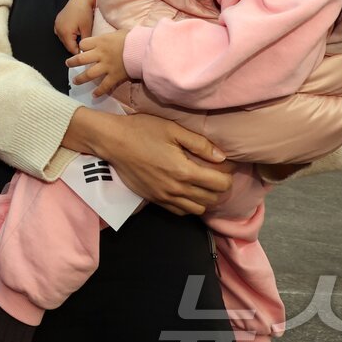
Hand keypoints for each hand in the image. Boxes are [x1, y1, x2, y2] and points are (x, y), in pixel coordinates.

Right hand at [55, 0, 96, 54]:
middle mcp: (58, 29)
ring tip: (80, 36)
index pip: (70, 49)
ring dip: (71, 40)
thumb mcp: (87, 29)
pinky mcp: (57, 21)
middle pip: (66, 44)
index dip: (78, 52)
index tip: (85, 53)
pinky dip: (67, 34)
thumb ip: (84, 42)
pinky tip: (74, 31)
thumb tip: (85, 51)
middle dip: (74, 46)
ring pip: (63, 39)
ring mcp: (56, 25)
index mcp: (64, 32)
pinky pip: (61, 32)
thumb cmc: (84, 12)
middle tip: (84, 45)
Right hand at [64, 109, 230, 214]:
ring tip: (202, 184)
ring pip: (198, 209)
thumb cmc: (142, 131)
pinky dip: (189, 205)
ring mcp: (164, 197)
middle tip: (216, 172)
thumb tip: (222, 157)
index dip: (228, 174)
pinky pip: (180, 212)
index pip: (221, 184)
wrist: (113, 142)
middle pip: (213, 199)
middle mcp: (177, 189)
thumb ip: (200, 144)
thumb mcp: (173, 130)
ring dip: (206, 198)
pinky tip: (187, 191)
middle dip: (220, 187)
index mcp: (184, 171)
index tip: (225, 164)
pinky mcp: (154, 200)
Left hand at [69, 29, 129, 96]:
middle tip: (68, 64)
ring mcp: (106, 66)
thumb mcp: (119, 32)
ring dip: (80, 79)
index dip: (81, 47)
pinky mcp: (114, 76)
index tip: (82, 50)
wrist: (143, 49)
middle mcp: (100, 54)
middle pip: (81, 59)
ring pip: (88, 74)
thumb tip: (110, 37)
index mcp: (100, 42)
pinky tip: (94, 95)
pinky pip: (104, 86)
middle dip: (72, 62)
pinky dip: (99, 92)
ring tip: (75, 82)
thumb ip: (110, 36)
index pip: (83, 44)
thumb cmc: (133, 38)